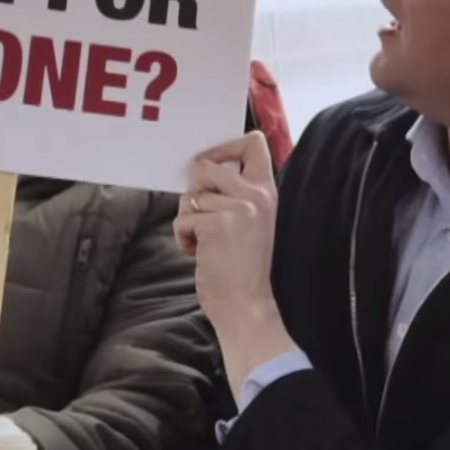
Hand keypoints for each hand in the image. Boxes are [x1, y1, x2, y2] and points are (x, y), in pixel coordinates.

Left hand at [175, 131, 299, 389]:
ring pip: (189, 197)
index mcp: (268, 192)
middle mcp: (254, 195)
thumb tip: (202, 172)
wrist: (249, 306)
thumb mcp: (254, 223)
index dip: (224, 147)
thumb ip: (239, 196)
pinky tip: (200, 253)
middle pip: (206, 165)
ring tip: (207, 243)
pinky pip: (182, 219)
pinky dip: (183, 238)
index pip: (253, 143)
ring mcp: (235, 209)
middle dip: (195, 191)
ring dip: (189, 220)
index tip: (212, 165)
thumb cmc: (246, 270)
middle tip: (203, 217)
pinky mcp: (215, 225)